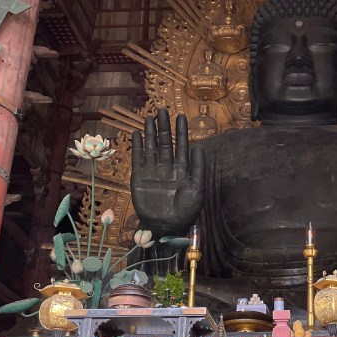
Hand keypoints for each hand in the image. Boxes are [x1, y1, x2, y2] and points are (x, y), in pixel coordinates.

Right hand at [131, 109, 204, 236]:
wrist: (166, 227)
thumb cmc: (186, 211)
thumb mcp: (197, 189)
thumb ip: (198, 168)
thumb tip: (199, 146)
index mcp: (182, 170)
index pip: (182, 146)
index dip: (181, 131)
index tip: (181, 116)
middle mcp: (167, 168)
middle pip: (165, 143)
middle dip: (164, 127)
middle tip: (163, 110)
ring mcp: (152, 171)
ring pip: (151, 147)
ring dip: (150, 132)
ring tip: (149, 117)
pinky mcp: (139, 177)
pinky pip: (138, 158)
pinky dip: (137, 146)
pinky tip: (137, 133)